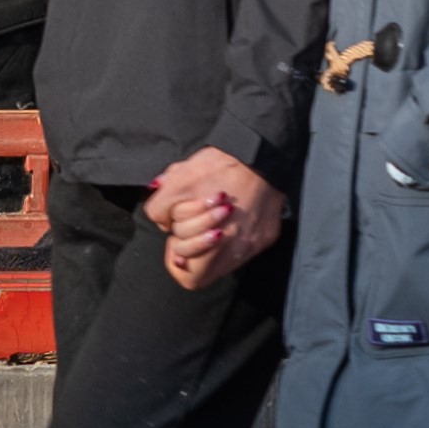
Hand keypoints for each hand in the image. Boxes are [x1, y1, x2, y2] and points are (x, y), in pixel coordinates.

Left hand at [151, 147, 288, 290]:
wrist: (262, 151)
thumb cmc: (221, 165)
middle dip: (191, 248)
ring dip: (211, 243)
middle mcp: (238, 250)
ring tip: (209, 218)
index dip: (178, 258)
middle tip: (191, 224)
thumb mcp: (178, 180)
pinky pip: (246, 248)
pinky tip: (230, 215)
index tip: (177, 237)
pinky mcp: (269, 234)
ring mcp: (255, 243)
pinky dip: (234, 235)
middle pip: (203, 271)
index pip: (188, 276)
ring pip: (224, 262)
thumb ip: (159, 207)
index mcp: (215, 240)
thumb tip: (162, 222)